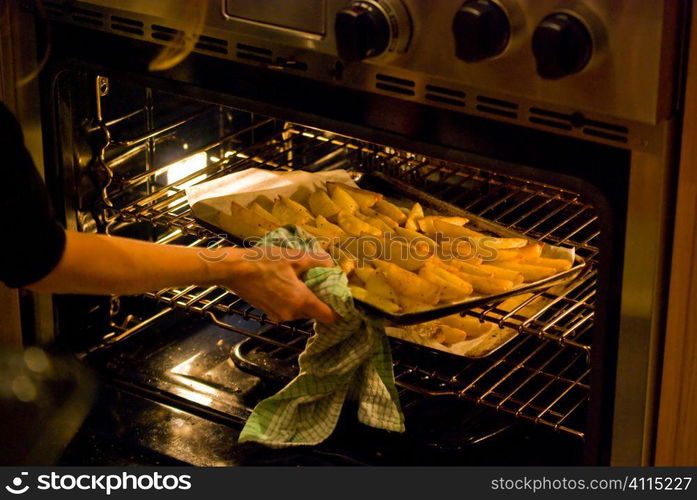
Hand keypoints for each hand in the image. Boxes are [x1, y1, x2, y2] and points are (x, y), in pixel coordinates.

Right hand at [222, 245, 339, 323]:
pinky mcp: (269, 313)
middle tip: (321, 283)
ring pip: (301, 311)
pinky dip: (292, 300)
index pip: (329, 317)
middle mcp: (292, 314)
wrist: (234, 270)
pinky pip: (288, 309)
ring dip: (305, 299)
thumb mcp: (295, 256)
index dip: (339, 311)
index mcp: (301, 302)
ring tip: (302, 280)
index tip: (341, 300)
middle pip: (315, 313)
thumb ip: (317, 261)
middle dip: (320, 300)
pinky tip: (286, 283)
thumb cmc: (264, 262)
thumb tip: (331, 264)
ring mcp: (279, 315)